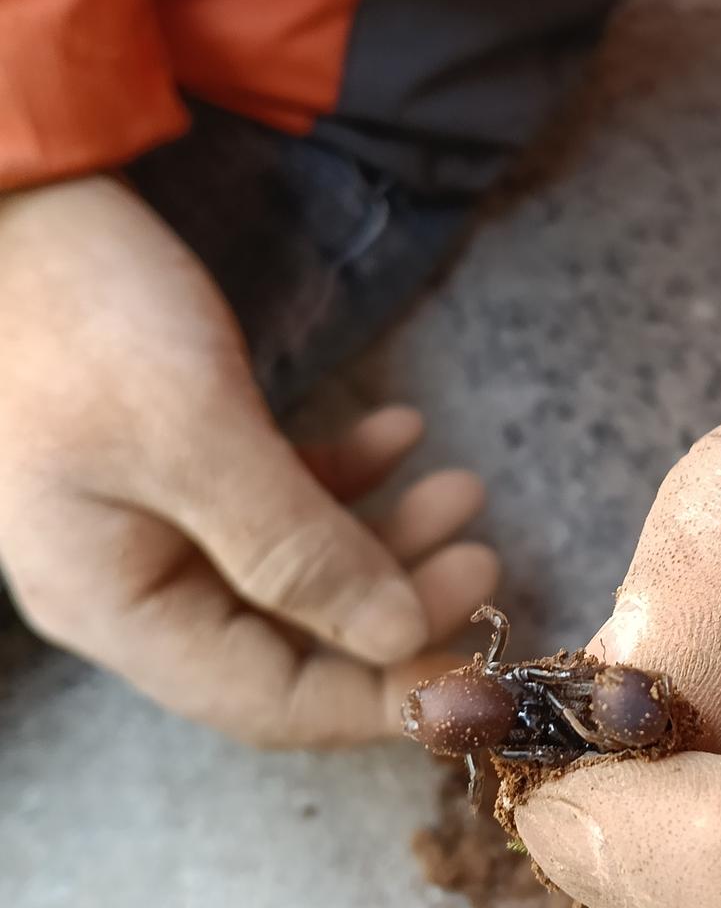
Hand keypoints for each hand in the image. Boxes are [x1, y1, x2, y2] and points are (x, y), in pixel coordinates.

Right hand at [0, 176, 496, 743]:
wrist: (16, 205)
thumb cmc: (85, 315)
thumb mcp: (195, 433)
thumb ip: (296, 548)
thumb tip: (399, 636)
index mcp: (118, 607)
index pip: (269, 702)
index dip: (380, 698)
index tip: (479, 669)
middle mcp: (136, 585)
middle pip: (294, 642)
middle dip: (399, 607)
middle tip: (486, 558)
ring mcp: (157, 527)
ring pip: (299, 572)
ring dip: (387, 537)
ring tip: (464, 487)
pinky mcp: (180, 469)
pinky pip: (279, 502)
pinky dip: (346, 477)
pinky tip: (400, 433)